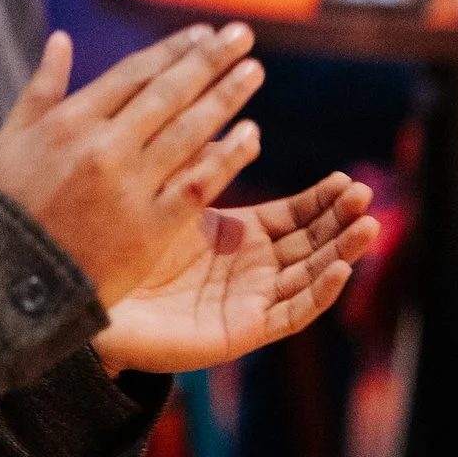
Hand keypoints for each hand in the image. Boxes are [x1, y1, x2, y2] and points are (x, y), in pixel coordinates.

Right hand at [0, 26, 265, 306]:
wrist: (14, 278)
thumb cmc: (10, 204)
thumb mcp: (12, 137)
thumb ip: (42, 86)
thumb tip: (61, 39)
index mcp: (71, 121)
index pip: (134, 73)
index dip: (172, 50)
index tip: (203, 33)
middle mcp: (104, 147)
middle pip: (169, 93)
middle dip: (209, 59)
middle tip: (242, 35)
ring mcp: (130, 187)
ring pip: (190, 131)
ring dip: (226, 98)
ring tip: (254, 71)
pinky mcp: (150, 228)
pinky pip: (198, 184)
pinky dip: (227, 157)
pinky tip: (251, 136)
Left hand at [97, 172, 379, 372]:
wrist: (90, 301)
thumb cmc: (123, 248)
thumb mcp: (172, 200)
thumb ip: (204, 167)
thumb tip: (241, 126)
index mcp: (239, 238)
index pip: (295, 216)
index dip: (323, 200)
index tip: (346, 178)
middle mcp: (252, 270)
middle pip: (312, 244)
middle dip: (341, 221)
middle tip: (365, 195)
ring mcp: (250, 301)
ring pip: (310, 277)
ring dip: (342, 252)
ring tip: (367, 227)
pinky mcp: (242, 330)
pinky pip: (291, 314)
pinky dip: (319, 293)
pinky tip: (340, 270)